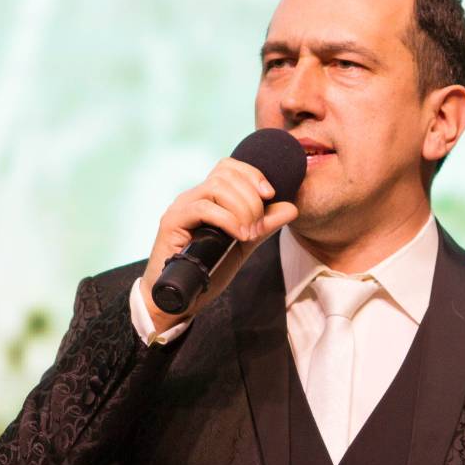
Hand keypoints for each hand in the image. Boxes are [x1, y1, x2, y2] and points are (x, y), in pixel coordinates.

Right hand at [140, 157, 299, 333]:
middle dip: (251, 198)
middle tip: (259, 227)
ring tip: (250, 233)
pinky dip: (228, 220)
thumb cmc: (208, 270)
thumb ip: (265, 225)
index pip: (229, 167)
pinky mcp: (172, 222)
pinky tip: (239, 236)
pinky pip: (203, 208)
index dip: (252, 174)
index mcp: (208, 197)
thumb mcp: (244, 244)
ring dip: (242, 209)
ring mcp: (181, 207)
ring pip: (216, 187)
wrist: (181, 298)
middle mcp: (193, 197)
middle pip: (225, 174)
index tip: (270, 194)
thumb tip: (292, 208)